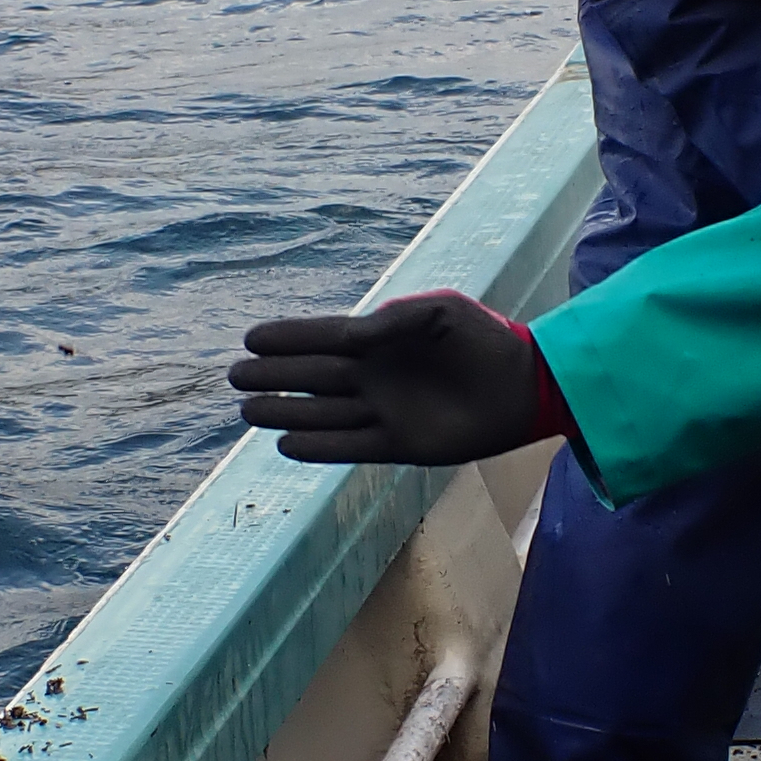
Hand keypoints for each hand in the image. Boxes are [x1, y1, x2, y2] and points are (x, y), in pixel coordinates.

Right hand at [229, 292, 566, 466]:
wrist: (524, 385)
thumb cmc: (484, 339)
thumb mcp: (439, 313)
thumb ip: (392, 321)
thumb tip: (349, 337)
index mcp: (381, 339)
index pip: (322, 338)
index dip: (288, 338)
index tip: (251, 338)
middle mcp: (375, 377)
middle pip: (312, 377)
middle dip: (274, 375)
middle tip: (236, 376)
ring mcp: (384, 411)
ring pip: (322, 415)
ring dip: (285, 414)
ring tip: (248, 412)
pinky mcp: (400, 445)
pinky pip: (350, 447)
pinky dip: (319, 447)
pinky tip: (286, 445)